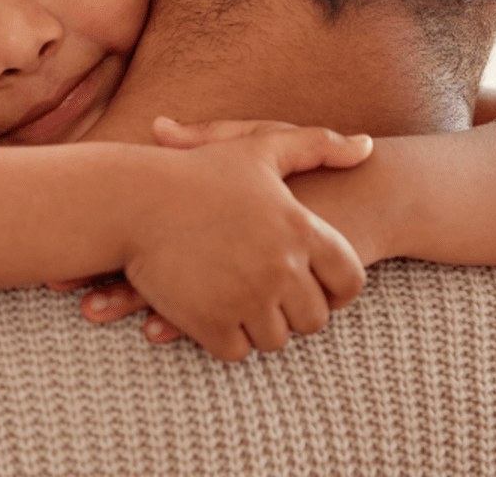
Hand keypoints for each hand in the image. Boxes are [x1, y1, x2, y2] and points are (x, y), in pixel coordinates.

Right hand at [118, 120, 371, 361]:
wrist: (127, 199)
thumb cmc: (194, 172)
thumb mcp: (258, 147)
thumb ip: (316, 145)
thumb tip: (368, 148)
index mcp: (301, 229)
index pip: (349, 282)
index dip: (334, 289)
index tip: (311, 286)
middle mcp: (282, 268)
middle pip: (312, 318)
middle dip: (290, 310)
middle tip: (260, 291)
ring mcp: (247, 299)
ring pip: (274, 338)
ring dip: (256, 325)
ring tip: (231, 299)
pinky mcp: (211, 322)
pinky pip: (235, 350)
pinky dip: (222, 337)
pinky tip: (206, 310)